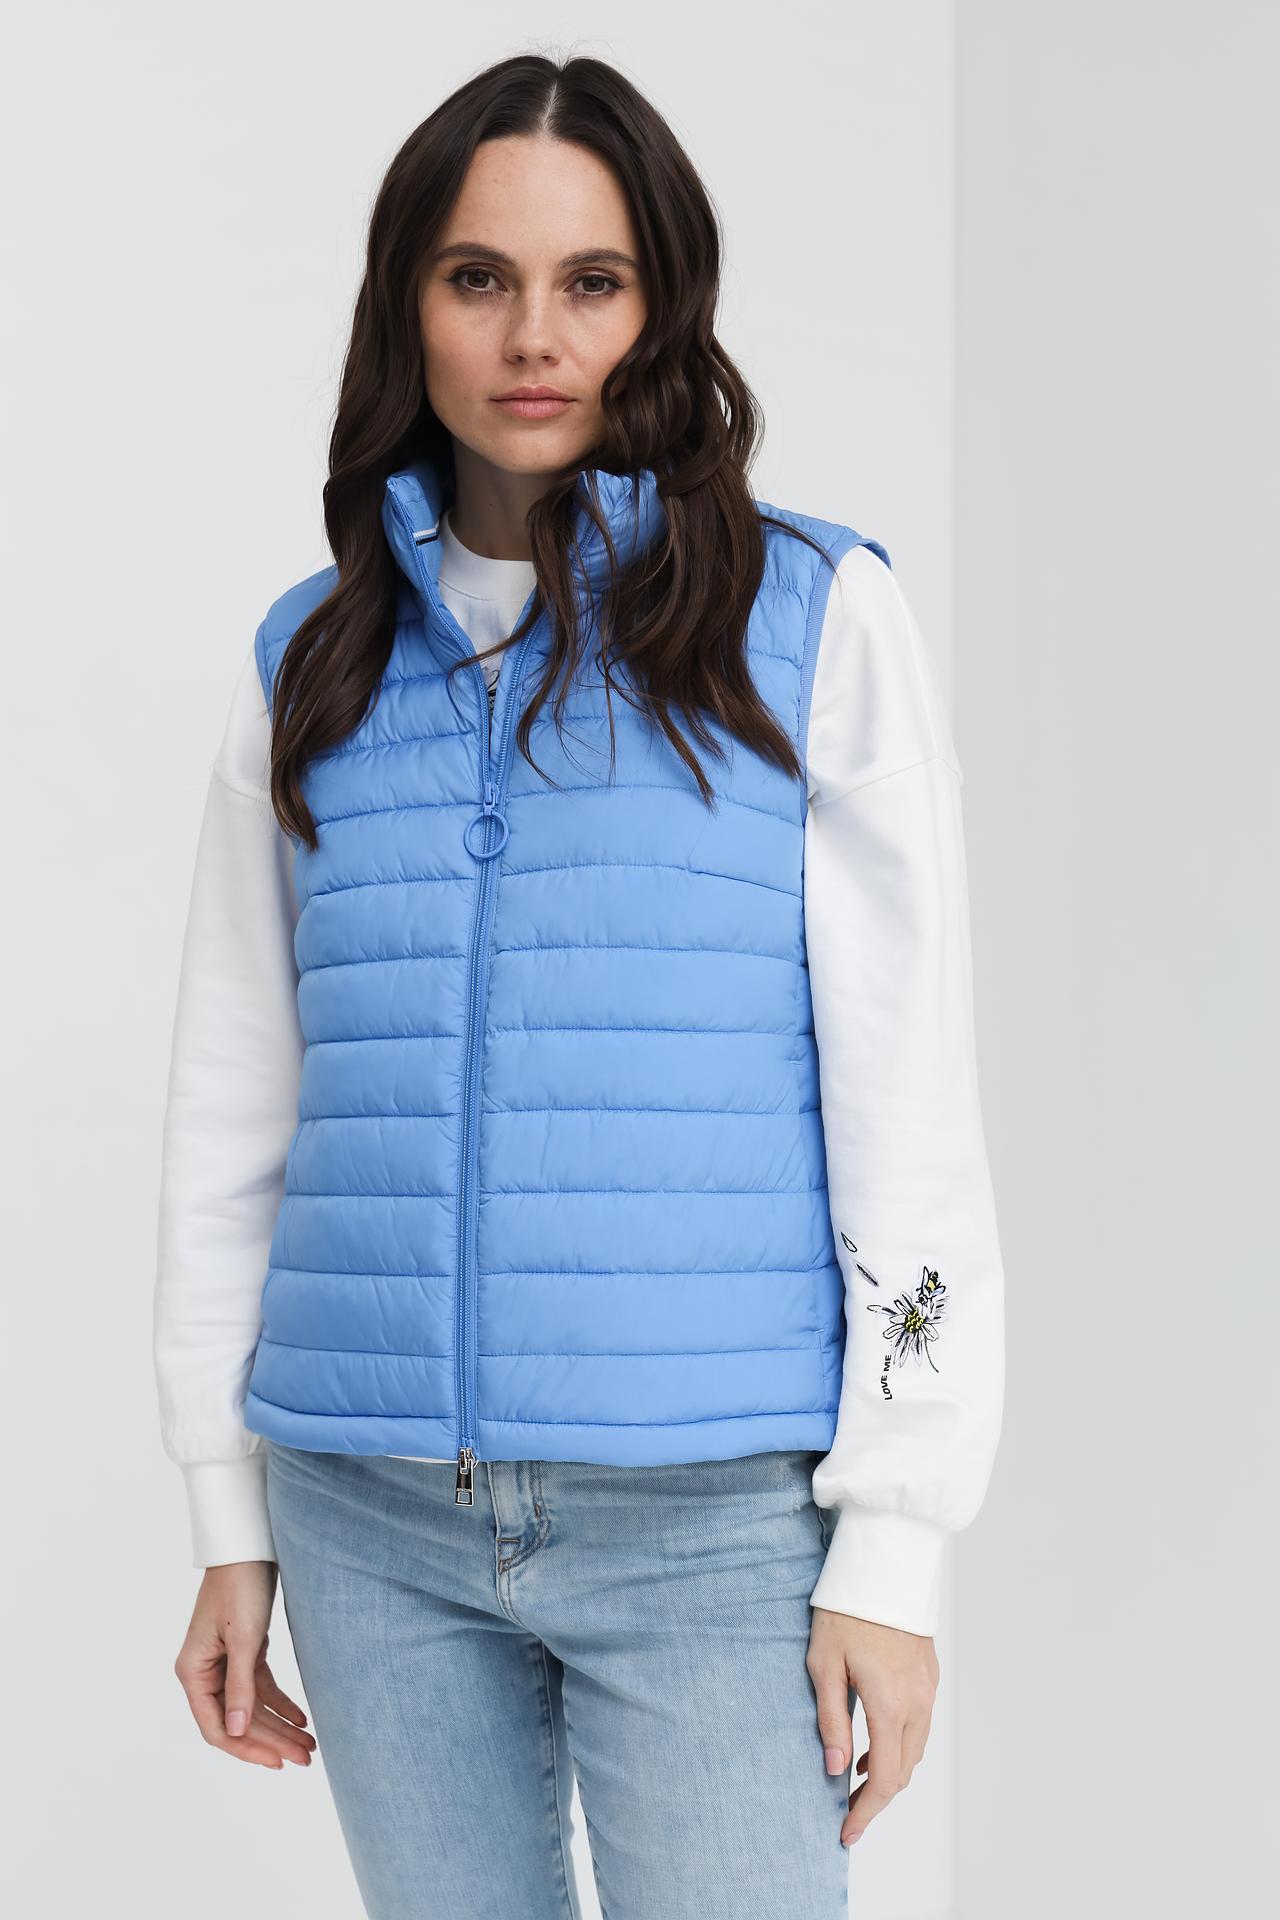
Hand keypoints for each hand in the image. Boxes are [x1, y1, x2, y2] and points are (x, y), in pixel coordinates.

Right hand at [173, 1561, 316, 1770]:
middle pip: (239, 1720)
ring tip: (310, 1744)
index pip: (217, 1727)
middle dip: (272, 1740)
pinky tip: (301, 1718)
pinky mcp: (246, 1651)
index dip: (247, 1748)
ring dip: (280, 1726)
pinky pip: (261, 1687)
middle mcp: (205, 1672)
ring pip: (252, 1707)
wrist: (250, 1547)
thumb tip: (236, 1732)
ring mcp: (225, 1663)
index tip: (278, 1761)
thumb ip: (240, 1688)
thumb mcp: (244, 1640)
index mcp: (193, 1672)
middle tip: (306, 1757)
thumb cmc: (240, 1587)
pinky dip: (281, 1703)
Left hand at [806, 1608, 938, 1846]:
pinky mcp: (929, 1673)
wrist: (882, 1566)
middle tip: (848, 1812)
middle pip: (905, 1771)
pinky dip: (900, 1743)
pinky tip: (874, 1740)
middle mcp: (917, 1703)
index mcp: (890, 1706)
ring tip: (857, 1778)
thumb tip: (836, 1770)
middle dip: (878, 1798)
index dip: (866, 1813)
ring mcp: (928, 1688)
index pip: (885, 1780)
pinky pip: (920, 1723)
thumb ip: (831, 1721)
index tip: (847, 1833)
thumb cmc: (846, 1611)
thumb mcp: (824, 1666)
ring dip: (891, 1770)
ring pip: (915, 1749)